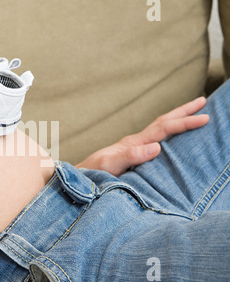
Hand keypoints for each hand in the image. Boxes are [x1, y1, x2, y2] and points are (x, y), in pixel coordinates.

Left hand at [75, 96, 209, 175]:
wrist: (78, 179)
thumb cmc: (91, 174)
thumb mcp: (109, 165)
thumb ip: (130, 156)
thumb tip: (156, 147)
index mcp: (133, 143)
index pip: (163, 129)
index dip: (184, 123)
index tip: (204, 118)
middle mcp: (134, 143)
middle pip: (162, 122)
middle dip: (183, 112)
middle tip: (203, 101)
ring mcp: (133, 148)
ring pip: (159, 129)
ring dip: (176, 120)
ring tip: (192, 113)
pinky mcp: (131, 156)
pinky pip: (154, 141)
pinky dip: (167, 134)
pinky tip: (172, 138)